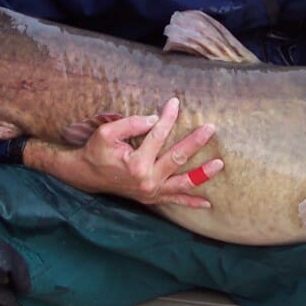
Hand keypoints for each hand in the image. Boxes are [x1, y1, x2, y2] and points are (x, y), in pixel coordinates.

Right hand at [23, 97, 223, 207]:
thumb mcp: (107, 133)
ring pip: (182, 183)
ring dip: (202, 174)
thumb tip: (154, 119)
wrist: (87, 176)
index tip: (175, 103)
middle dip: (195, 142)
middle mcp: (147, 180)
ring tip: (219, 164)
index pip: (158, 135)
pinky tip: (207, 203)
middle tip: (210, 128)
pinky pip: (174, 201)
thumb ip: (131, 124)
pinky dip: (190, 202)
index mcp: (136, 163)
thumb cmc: (96, 151)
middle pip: (177, 159)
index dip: (167, 117)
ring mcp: (151, 192)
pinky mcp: (152, 198)